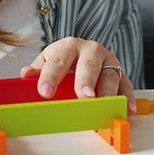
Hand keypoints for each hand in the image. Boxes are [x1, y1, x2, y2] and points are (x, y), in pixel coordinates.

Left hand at [20, 37, 136, 113]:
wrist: (84, 52)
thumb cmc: (64, 59)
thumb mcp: (49, 60)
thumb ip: (39, 68)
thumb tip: (26, 75)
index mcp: (69, 46)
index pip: (58, 61)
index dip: (50, 76)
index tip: (44, 91)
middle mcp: (90, 50)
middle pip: (88, 64)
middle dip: (85, 80)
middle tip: (83, 95)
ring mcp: (107, 61)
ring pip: (110, 74)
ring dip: (108, 90)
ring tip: (105, 102)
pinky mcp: (120, 72)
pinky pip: (126, 84)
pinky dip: (127, 97)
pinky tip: (126, 108)